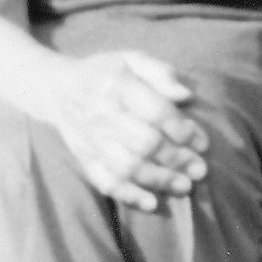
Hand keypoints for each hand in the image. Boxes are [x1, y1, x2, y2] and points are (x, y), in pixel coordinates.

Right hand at [50, 50, 209, 210]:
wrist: (58, 89)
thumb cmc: (105, 72)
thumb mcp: (131, 58)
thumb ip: (160, 72)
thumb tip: (186, 95)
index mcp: (118, 85)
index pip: (155, 112)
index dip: (182, 130)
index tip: (202, 142)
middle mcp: (103, 114)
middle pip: (144, 143)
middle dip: (177, 159)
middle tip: (200, 169)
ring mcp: (92, 140)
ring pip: (127, 167)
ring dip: (159, 180)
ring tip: (185, 186)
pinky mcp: (84, 159)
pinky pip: (105, 182)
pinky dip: (128, 195)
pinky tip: (152, 203)